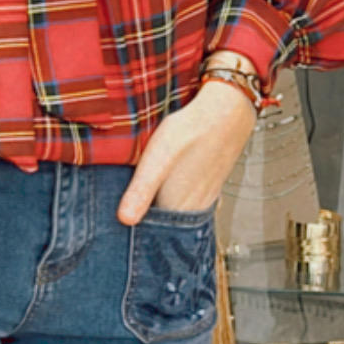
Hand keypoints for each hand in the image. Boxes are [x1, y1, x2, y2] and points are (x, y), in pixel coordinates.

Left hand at [117, 78, 258, 223]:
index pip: (151, 232)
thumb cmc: (190, 132)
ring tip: (140, 202)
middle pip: (164, 225)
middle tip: (122, 215)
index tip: (117, 226)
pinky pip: (189, 203)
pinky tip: (166, 189)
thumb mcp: (157, 159)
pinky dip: (174, 201)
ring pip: (176, 214)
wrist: (226, 111)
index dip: (133, 231)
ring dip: (159, 211)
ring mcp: (205, 198)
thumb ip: (141, 191)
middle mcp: (194, 208)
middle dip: (145, 223)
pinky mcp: (210, 185)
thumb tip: (125, 220)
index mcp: (178, 207)